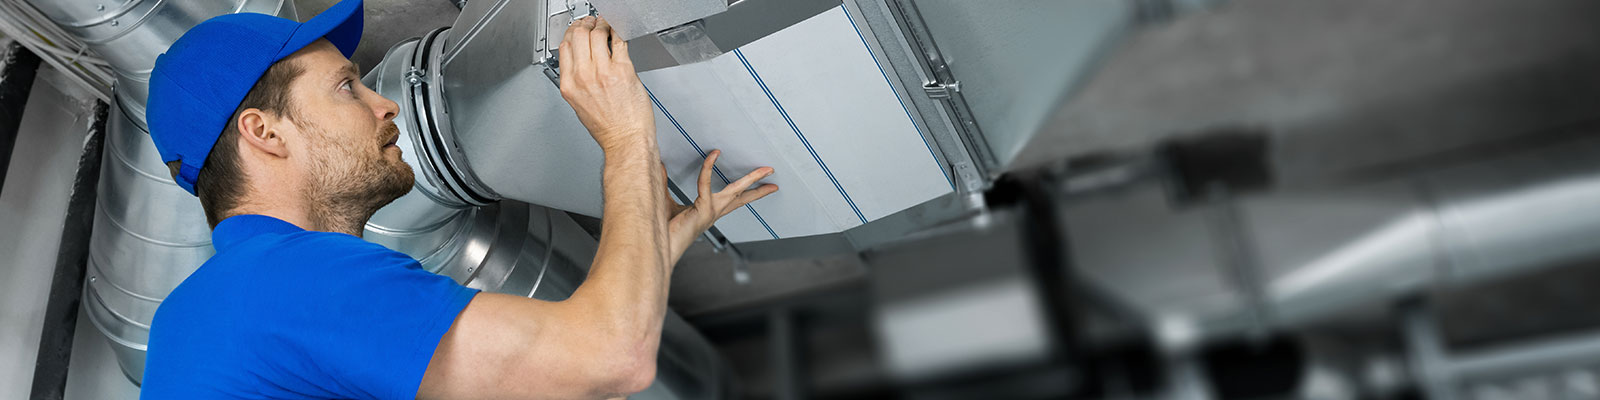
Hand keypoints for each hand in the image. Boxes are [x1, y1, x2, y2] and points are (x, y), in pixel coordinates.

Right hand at [558, 16, 654, 151]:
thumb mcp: (579, 105)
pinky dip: (618, 33)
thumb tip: (581, 63)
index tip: (577, 30)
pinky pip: (619, 42)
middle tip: (592, 22)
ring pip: (598, 34)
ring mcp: (603, 72)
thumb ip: (577, 82)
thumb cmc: (607, 128)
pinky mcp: (623, 70)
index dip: (571, 33)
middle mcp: (584, 76)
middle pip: (578, 35)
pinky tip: (619, 34)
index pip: (564, 47)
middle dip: (585, 24)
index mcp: (570, 85)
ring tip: (607, 26)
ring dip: (603, 26)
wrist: (626, 140)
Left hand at [665, 150, 777, 253]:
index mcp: (709, 211)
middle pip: (742, 197)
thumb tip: (659, 165)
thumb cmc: (663, 229)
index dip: (745, 190)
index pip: (733, 200)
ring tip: (765, 170)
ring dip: (751, 179)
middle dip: (759, 188)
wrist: (660, 247)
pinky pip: (706, 184)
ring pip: (736, 191)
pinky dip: (709, 168)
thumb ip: (664, 183)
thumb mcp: (665, 201)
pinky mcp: (702, 210)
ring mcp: (710, 212)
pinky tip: (713, 155)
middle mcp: (713, 212)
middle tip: (772, 177)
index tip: (757, 181)